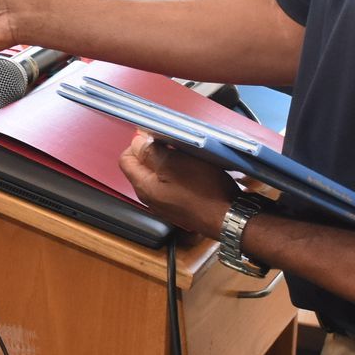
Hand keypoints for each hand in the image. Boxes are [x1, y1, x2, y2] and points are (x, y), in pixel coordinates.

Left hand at [117, 132, 237, 235]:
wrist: (228, 217)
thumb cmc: (203, 189)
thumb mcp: (176, 164)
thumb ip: (151, 152)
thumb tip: (137, 142)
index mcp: (144, 186)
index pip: (126, 159)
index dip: (138, 144)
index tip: (157, 137)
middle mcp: (149, 197)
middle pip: (142, 167)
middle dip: (155, 152)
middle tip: (175, 145)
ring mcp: (164, 204)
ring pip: (158, 175)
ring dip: (168, 162)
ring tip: (185, 156)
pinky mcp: (179, 206)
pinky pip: (171, 185)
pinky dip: (178, 174)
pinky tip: (192, 171)